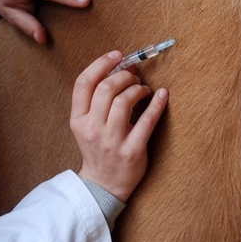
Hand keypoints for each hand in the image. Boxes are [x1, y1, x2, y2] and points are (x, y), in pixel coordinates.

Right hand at [70, 51, 167, 201]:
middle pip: (106, 88)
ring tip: (144, 89)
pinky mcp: (132, 150)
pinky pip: (147, 120)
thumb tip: (117, 68)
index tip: (117, 55)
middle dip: (124, 75)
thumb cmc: (97, 149)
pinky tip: (162, 95)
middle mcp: (92, 129)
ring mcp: (111, 141)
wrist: (103, 185)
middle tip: (134, 75)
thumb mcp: (85, 126)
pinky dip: (157, 103)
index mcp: (78, 120)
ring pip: (124, 100)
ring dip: (138, 88)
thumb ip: (94, 101)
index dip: (101, 64)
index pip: (83, 83)